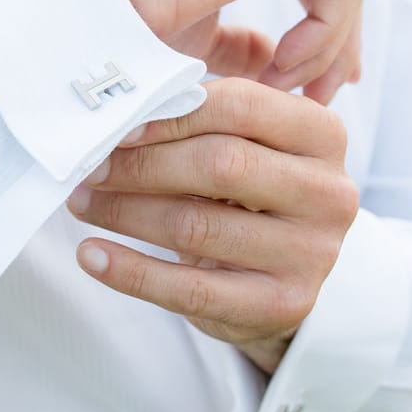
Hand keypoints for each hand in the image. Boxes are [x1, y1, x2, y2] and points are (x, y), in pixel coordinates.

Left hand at [66, 78, 359, 373]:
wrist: (279, 275)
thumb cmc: (249, 194)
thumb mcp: (246, 145)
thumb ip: (202, 120)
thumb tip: (121, 118)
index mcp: (322, 134)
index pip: (242, 106)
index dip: (173, 113)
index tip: (120, 126)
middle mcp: (329, 192)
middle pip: (220, 164)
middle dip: (143, 164)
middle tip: (91, 167)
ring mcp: (312, 253)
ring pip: (197, 225)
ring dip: (124, 212)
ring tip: (82, 204)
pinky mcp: (282, 304)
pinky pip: (190, 289)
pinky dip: (131, 272)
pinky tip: (93, 255)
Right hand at [84, 0, 363, 103]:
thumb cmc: (133, 19)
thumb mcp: (198, 35)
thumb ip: (239, 43)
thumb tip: (272, 60)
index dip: (324, 36)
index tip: (318, 90)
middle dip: (336, 47)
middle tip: (322, 101)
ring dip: (325, 50)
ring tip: (286, 93)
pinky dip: (323, 35)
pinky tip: (281, 67)